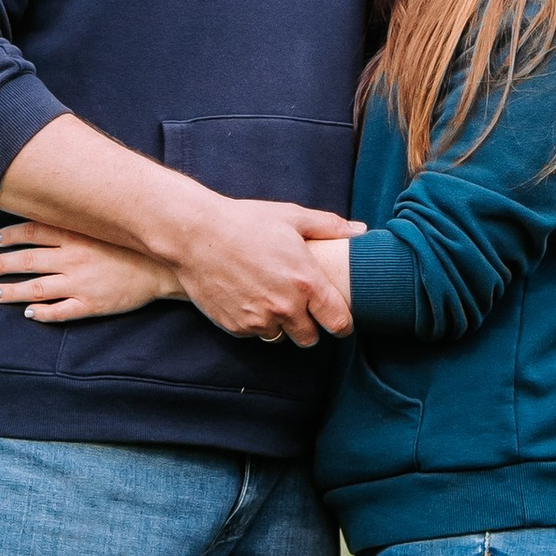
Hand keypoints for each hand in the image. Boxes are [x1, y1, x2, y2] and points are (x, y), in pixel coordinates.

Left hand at [0, 230, 175, 322]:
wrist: (164, 266)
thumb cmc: (134, 243)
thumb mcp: (105, 224)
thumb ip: (80, 220)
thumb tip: (55, 212)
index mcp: (76, 236)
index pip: (34, 233)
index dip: (11, 236)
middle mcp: (73, 259)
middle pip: (28, 261)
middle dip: (1, 265)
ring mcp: (80, 284)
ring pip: (36, 289)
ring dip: (12, 291)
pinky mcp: (91, 305)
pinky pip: (61, 312)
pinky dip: (42, 313)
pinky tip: (29, 313)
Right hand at [169, 197, 355, 346]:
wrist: (196, 235)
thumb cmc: (246, 222)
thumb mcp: (292, 217)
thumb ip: (329, 227)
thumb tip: (360, 232)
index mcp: (306, 282)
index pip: (339, 322)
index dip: (342, 323)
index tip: (339, 319)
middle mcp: (286, 307)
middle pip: (310, 338)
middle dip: (309, 326)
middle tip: (301, 307)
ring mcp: (259, 320)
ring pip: (281, 336)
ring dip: (280, 323)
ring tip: (270, 297)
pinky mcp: (236, 327)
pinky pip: (255, 332)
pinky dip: (255, 321)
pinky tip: (247, 296)